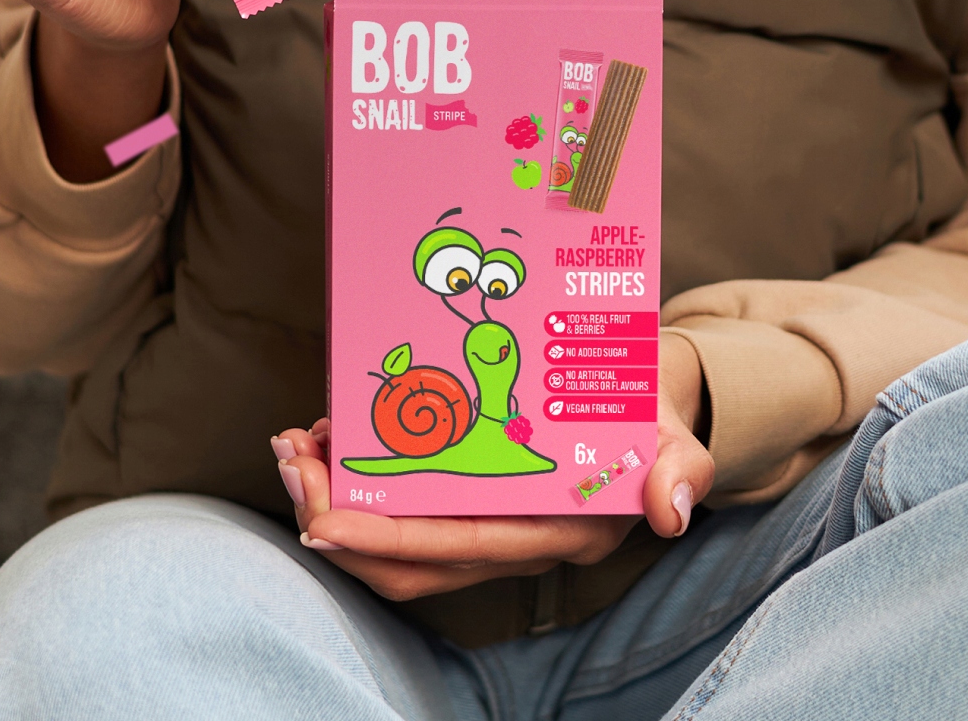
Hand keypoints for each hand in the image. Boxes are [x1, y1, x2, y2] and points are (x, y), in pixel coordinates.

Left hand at [271, 331, 713, 601]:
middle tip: (288, 461)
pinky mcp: (465, 498)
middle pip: (406, 558)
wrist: (638, 409)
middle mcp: (508, 541)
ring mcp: (482, 523)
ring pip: (391, 539)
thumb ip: (678, 470)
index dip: (386, 540)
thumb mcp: (674, 440)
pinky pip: (400, 507)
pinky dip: (355, 480)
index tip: (322, 517)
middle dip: (334, 519)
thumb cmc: (648, 422)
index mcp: (552, 533)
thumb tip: (670, 510)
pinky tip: (329, 434)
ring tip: (294, 446)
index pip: (456, 549)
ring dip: (331, 498)